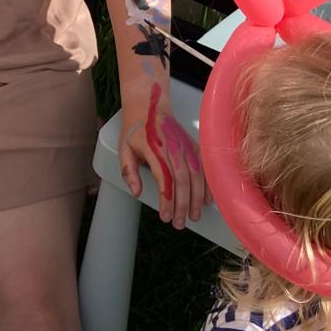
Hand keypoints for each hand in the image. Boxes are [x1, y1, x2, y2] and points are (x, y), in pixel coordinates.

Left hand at [120, 95, 205, 229]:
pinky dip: (207, 185)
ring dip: (197, 198)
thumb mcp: (124, 149)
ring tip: (194, 217)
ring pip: (196, 175)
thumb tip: (136, 193)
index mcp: (154, 148)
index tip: (165, 217)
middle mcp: (173, 147)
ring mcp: (186, 146)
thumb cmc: (135, 131)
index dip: (166, 199)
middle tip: (180, 224)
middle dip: (183, 204)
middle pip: (182, 180)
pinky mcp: (194, 146)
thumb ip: (128, 171)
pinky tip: (206, 200)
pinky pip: (204, 168)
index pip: (164, 178)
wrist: (150, 106)